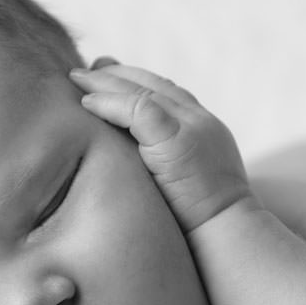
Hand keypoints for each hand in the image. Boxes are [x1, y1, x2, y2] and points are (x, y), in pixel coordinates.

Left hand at [70, 59, 251, 233]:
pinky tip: (86, 102)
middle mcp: (201, 121)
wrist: (227, 236)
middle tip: (88, 68)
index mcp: (205, 129)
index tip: (108, 76)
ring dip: (106, 82)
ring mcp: (192, 127)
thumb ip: (165, 164)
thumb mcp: (185, 184)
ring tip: (77, 78)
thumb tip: (138, 166)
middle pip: (155, 85)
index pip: (168, 94)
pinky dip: (108, 102)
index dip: (136, 83)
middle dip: (118, 74)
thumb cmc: (203, 225)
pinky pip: (136, 109)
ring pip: (143, 91)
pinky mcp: (177, 140)